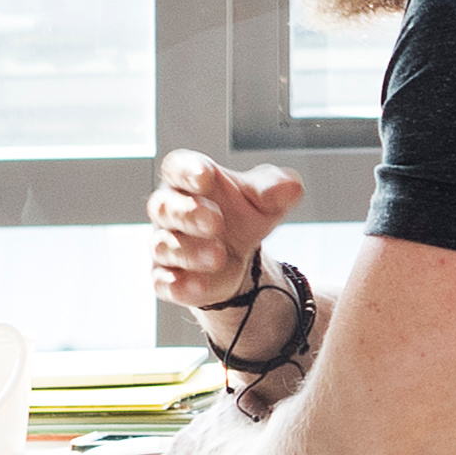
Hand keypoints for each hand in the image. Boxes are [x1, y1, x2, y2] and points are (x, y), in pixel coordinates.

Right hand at [142, 153, 304, 320]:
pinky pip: (163, 281)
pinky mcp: (166, 277)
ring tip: (220, 256)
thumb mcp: (264, 198)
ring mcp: (165, 244)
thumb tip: (292, 188)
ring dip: (190, 252)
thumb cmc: (241, 213)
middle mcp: (170, 211)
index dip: (187, 170)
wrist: (240, 255)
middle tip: (217, 222)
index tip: (206, 175)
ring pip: (163, 246)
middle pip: (165, 207)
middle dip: (189, 214)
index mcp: (188, 181)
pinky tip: (199, 286)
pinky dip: (177, 284)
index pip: (176, 168)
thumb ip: (275, 189)